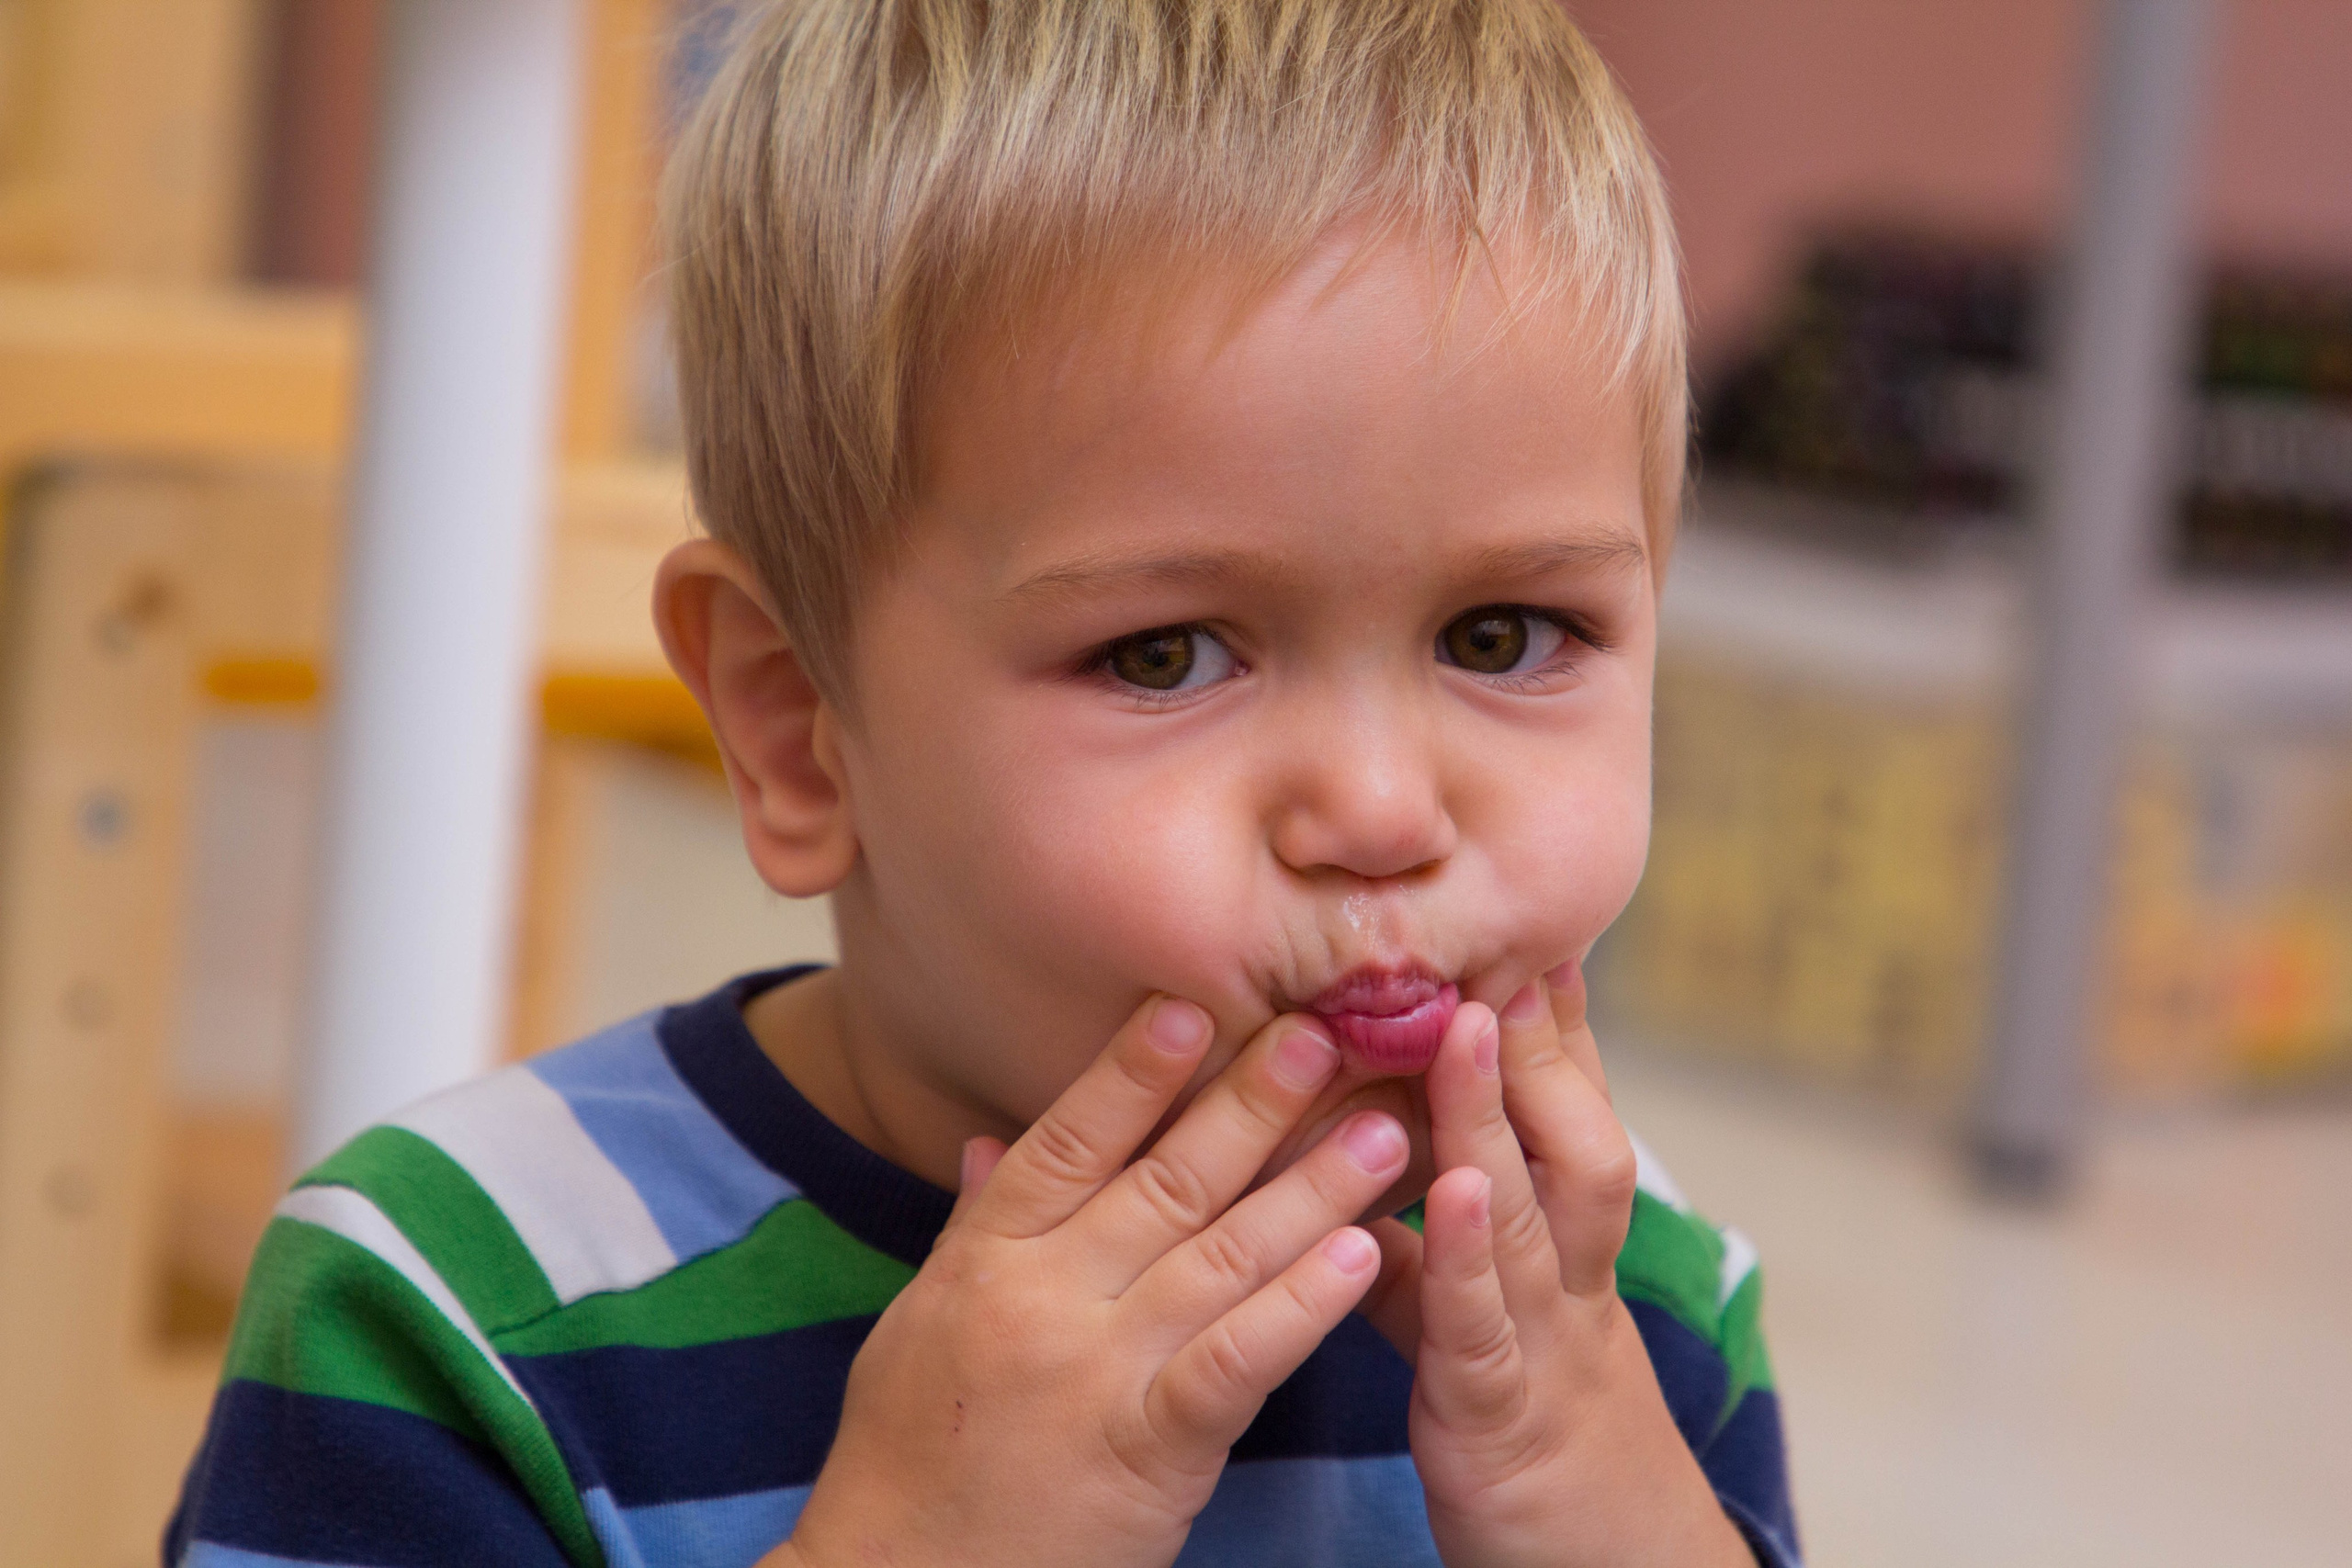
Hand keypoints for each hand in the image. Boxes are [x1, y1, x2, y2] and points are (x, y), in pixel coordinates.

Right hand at [771, 994, 1410, 1567]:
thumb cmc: (909, 1459)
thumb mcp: (922, 1325)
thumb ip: (975, 1229)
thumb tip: (993, 1142)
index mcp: (986, 1259)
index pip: (1070, 1140)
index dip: (1134, 1071)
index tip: (1195, 1006)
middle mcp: (1042, 1296)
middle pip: (1164, 1178)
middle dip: (1252, 1103)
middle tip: (1323, 1033)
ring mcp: (1097, 1369)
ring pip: (1221, 1254)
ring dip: (1311, 1187)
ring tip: (1383, 1130)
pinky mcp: (1148, 1446)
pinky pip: (1238, 1359)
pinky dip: (1301, 1304)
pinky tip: (1361, 1256)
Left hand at [1359, 968, 1752, 1567]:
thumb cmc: (1525, 1426)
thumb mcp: (1482, 1317)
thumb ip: (1432, 1237)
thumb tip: (1370, 1151)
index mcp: (1559, 1256)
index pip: (1562, 1120)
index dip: (1551, 1032)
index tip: (1528, 937)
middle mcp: (1568, 1283)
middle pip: (1569, 1141)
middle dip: (1539, 1044)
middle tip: (1499, 948)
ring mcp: (1543, 1344)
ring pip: (1532, 1214)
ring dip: (1494, 1115)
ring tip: (1467, 1024)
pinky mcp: (1499, 1414)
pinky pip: (1482, 1326)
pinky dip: (1464, 1256)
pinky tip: (1448, 1192)